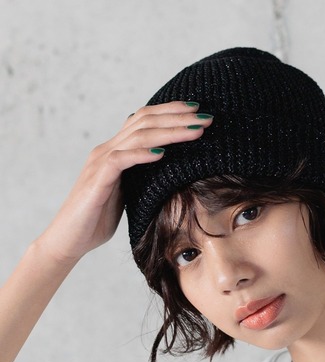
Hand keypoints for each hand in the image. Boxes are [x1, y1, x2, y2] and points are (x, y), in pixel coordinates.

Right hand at [37, 102, 212, 264]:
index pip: (145, 120)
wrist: (70, 239)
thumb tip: (171, 176)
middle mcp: (107, 150)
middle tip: (206, 117)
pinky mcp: (97, 180)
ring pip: (138, 136)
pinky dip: (141, 154)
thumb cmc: (98, 219)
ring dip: (170, 132)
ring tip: (195, 131)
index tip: (198, 112)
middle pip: (145, 121)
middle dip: (178, 117)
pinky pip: (120, 160)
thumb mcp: (128, 194)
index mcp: (115, 151)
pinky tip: (162, 153)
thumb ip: (142, 178)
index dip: (172, 112)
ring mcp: (100, 163)